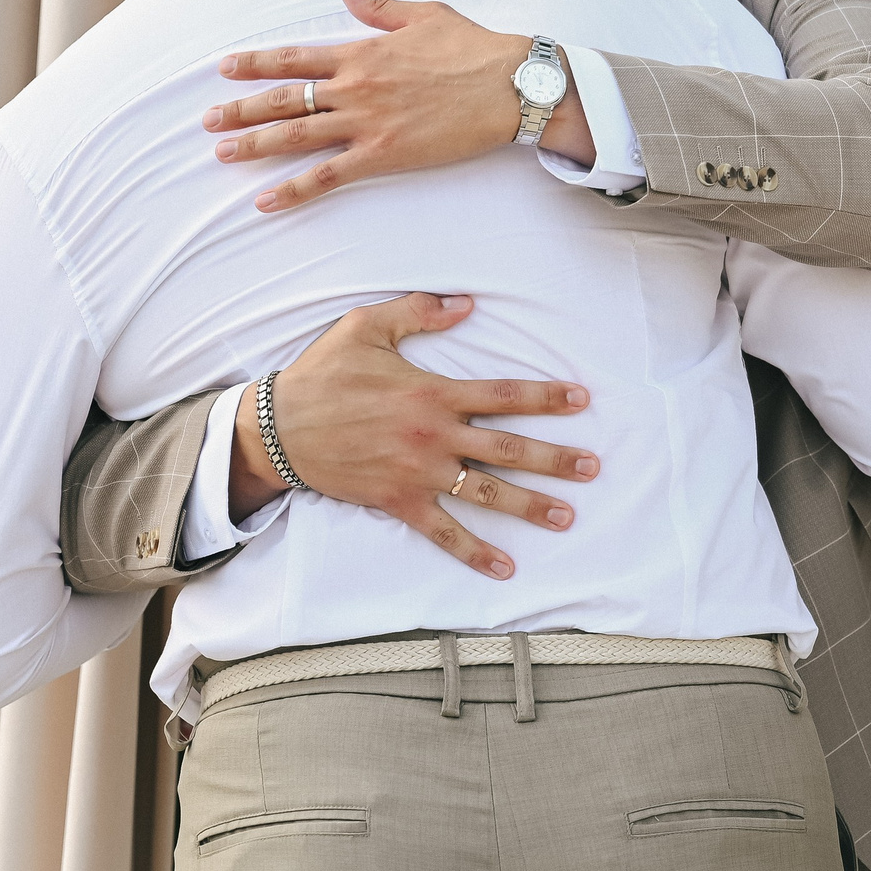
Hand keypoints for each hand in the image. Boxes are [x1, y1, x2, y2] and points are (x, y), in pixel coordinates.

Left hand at [203, 0, 595, 211]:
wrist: (510, 85)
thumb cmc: (474, 48)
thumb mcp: (424, 14)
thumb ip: (378, 6)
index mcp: (362, 51)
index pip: (294, 57)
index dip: (255, 64)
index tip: (224, 69)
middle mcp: (355, 87)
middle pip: (284, 99)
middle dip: (240, 109)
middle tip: (207, 120)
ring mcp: (367, 122)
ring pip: (295, 136)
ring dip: (253, 145)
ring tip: (220, 153)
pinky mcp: (385, 155)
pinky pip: (328, 175)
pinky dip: (294, 190)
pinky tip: (265, 201)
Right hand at [232, 292, 599, 578]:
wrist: (277, 428)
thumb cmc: (324, 374)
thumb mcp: (367, 326)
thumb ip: (419, 312)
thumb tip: (467, 304)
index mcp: (433, 391)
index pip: (504, 394)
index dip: (546, 397)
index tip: (582, 400)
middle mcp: (434, 435)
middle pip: (507, 448)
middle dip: (555, 458)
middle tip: (593, 468)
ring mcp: (418, 472)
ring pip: (485, 492)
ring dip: (530, 505)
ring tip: (567, 516)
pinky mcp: (399, 501)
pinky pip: (444, 531)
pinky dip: (475, 551)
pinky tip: (505, 567)